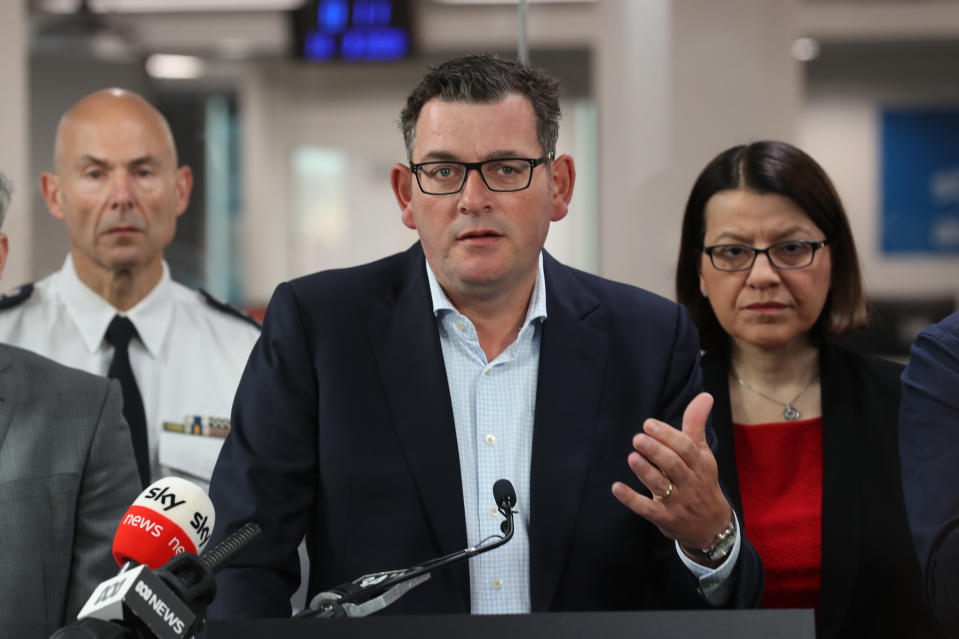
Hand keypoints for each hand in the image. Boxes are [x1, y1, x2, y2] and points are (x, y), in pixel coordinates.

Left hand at [611, 392, 731, 551]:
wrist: (711, 524)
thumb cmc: (701, 480)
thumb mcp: (702, 453)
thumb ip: (696, 424)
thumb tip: (705, 395)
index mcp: (699, 464)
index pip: (686, 448)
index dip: (668, 436)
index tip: (648, 424)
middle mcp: (690, 483)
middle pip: (674, 466)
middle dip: (656, 451)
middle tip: (638, 438)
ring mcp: (677, 502)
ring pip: (661, 486)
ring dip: (645, 472)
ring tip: (632, 457)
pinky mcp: (665, 518)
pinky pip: (647, 509)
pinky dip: (631, 499)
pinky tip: (616, 488)